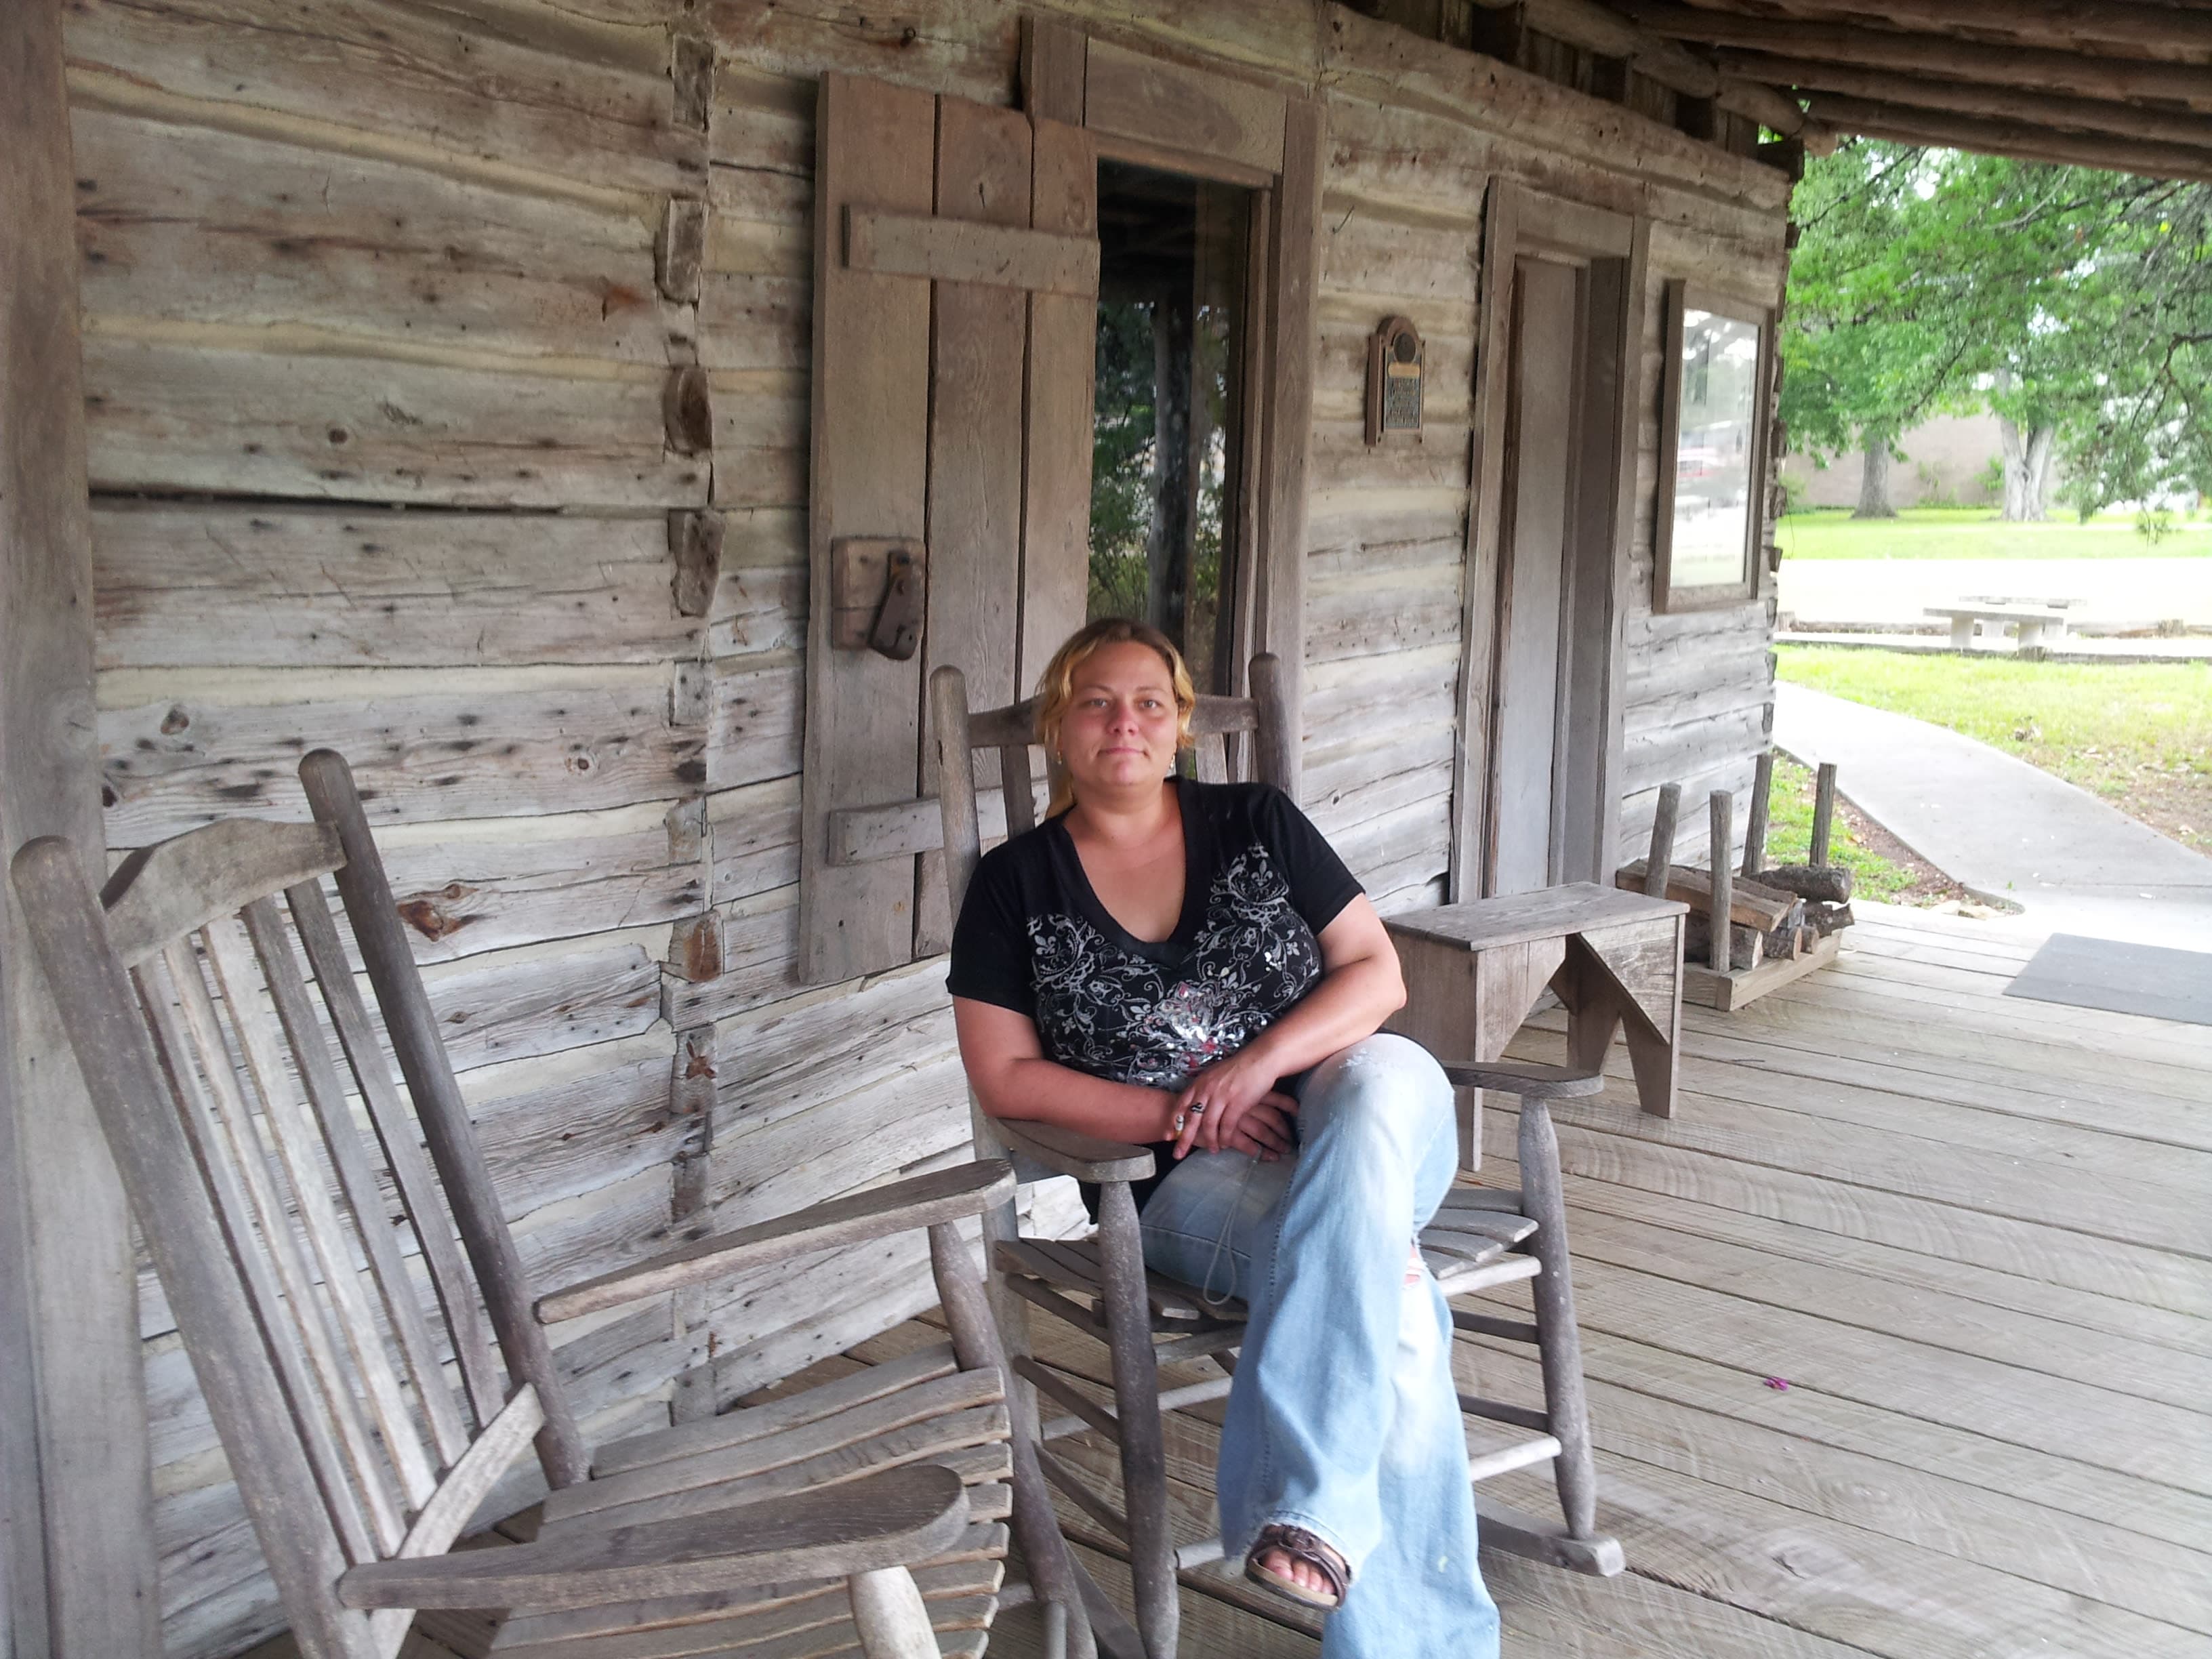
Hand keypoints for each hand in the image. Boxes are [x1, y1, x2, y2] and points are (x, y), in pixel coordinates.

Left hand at [1172, 1045, 1294, 1157]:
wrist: (1260, 1059)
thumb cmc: (1239, 1068)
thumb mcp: (1215, 1074)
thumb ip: (1205, 1088)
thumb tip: (1197, 1102)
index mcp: (1200, 1082)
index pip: (1181, 1104)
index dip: (1173, 1122)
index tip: (1168, 1136)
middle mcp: (1207, 1089)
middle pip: (1191, 1119)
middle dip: (1184, 1139)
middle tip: (1178, 1153)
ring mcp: (1222, 1096)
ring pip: (1209, 1125)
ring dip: (1210, 1141)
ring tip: (1212, 1149)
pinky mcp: (1237, 1103)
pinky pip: (1227, 1126)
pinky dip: (1226, 1137)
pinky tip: (1226, 1143)